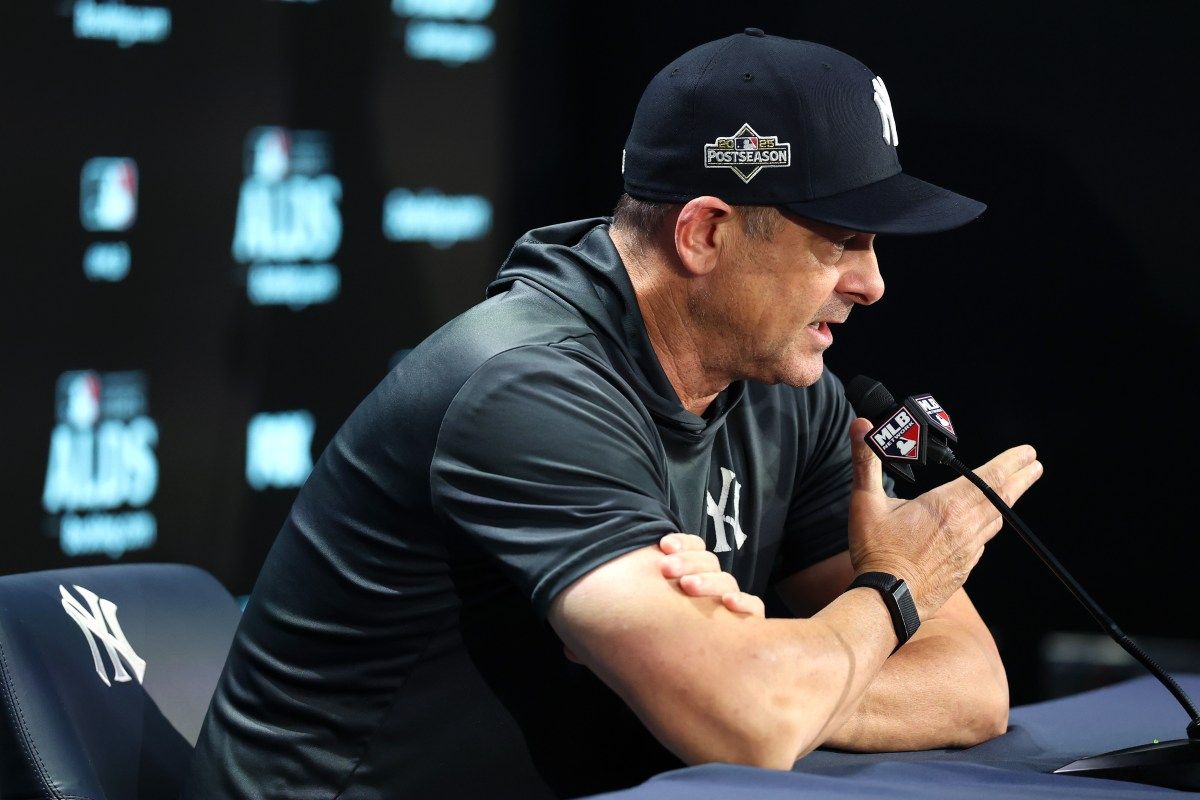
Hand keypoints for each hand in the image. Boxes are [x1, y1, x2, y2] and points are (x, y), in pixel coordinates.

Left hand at [561, 533, 764, 663]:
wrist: (698, 676)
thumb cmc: (656, 642)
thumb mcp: (628, 634)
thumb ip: (605, 636)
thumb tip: (570, 651)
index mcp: (684, 576)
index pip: (691, 547)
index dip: (680, 544)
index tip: (661, 547)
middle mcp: (708, 586)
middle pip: (707, 560)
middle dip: (688, 560)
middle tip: (667, 570)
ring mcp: (727, 604)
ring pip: (727, 579)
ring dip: (709, 579)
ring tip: (688, 587)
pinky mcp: (745, 627)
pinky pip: (753, 609)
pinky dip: (744, 603)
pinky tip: (730, 606)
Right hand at [847, 417, 1041, 619]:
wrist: (887, 602)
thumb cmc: (876, 552)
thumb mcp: (865, 502)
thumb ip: (865, 462)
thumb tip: (861, 425)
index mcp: (946, 506)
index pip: (989, 477)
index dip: (1011, 462)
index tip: (1028, 452)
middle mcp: (965, 527)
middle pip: (1001, 498)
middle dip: (1021, 478)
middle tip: (1035, 465)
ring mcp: (968, 550)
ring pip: (995, 520)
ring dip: (1007, 502)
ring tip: (1014, 490)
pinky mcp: (964, 569)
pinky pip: (982, 542)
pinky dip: (988, 527)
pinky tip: (983, 527)